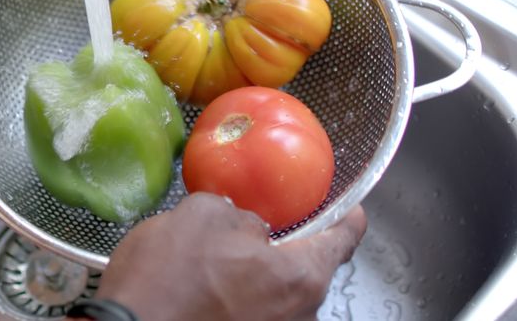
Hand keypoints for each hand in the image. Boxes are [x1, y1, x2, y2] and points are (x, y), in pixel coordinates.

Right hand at [93, 193, 366, 320]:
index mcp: (300, 276)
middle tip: (248, 231)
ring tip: (211, 263)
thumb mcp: (200, 215)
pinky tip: (200, 290)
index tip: (347, 207)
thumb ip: (236, 214)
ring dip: (252, 278)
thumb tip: (244, 225)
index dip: (346, 216)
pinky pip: (252, 315)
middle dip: (280, 249)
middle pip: (304, 271)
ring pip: (275, 297)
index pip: (345, 239)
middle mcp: (300, 315)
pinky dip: (234, 301)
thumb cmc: (168, 280)